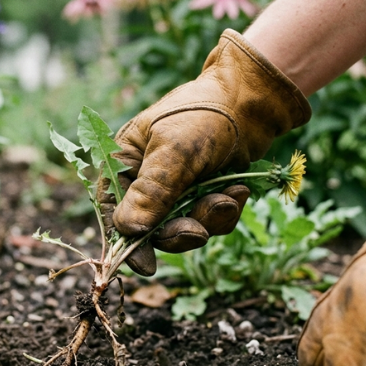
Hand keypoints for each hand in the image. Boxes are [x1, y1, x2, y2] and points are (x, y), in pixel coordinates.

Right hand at [98, 29, 310, 275]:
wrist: (253, 99)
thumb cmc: (206, 114)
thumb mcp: (175, 151)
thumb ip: (152, 192)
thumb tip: (127, 231)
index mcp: (124, 160)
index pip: (113, 208)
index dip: (126, 240)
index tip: (146, 265)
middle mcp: (145, 178)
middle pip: (151, 228)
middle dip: (179, 231)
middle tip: (200, 231)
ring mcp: (176, 189)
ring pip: (183, 229)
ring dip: (208, 219)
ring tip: (230, 196)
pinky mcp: (203, 194)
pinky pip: (209, 222)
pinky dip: (225, 212)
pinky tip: (238, 190)